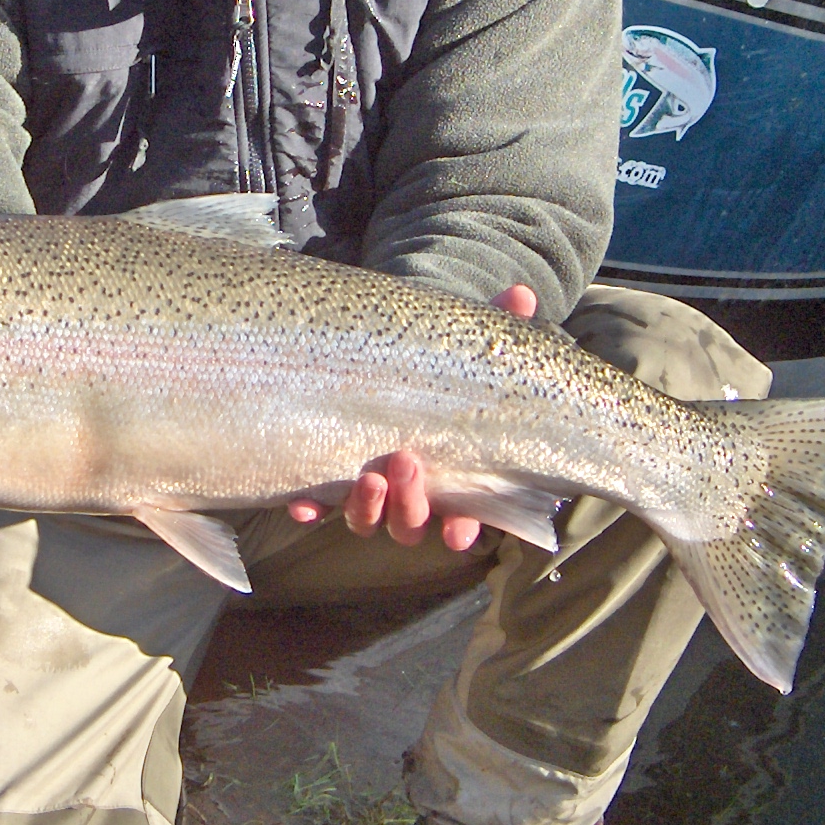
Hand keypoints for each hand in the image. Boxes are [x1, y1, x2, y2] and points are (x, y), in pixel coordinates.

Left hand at [286, 283, 536, 549]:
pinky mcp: (327, 474)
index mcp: (453, 475)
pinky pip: (317, 504)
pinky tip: (302, 505)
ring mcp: (369, 487)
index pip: (464, 520)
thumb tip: (521, 295)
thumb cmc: (444, 362)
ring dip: (368, 508)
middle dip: (411, 505)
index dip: (464, 529)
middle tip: (406, 461)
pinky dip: (310, 509)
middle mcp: (411, 492)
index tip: (460, 528)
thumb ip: (498, 329)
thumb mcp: (470, 346)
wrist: (392, 355)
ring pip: (367, 521)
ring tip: (369, 477)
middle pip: (411, 524)